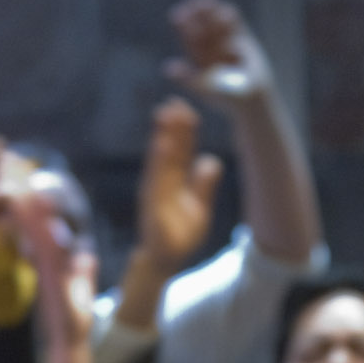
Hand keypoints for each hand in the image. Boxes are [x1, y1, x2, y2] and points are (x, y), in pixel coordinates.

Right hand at [135, 99, 222, 274]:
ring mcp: (155, 193)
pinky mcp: (152, 204)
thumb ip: (204, 184)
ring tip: (165, 114)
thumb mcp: (200, 208)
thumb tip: (211, 160)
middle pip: (168, 150)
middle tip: (174, 101)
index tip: (187, 109)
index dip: (184, 131)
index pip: (180, 152)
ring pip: (160, 160)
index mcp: (174, 182)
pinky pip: (155, 179)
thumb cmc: (180, 235)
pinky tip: (161, 143)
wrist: (164, 261)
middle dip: (171, 127)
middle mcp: (161, 183)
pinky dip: (157, 161)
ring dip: (162, 136)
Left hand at [164, 0, 273, 111]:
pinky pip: (236, 26)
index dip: (184, 26)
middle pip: (203, 27)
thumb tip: (167, 67)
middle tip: (194, 0)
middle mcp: (212, 49)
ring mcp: (227, 44)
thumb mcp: (204, 88)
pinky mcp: (244, 41)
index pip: (189, 39)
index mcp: (199, 59)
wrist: (251, 100)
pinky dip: (232, 18)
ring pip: (218, 24)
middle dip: (198, 14)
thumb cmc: (226, 99)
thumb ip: (187, 76)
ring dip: (213, 12)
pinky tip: (227, 9)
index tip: (178, 14)